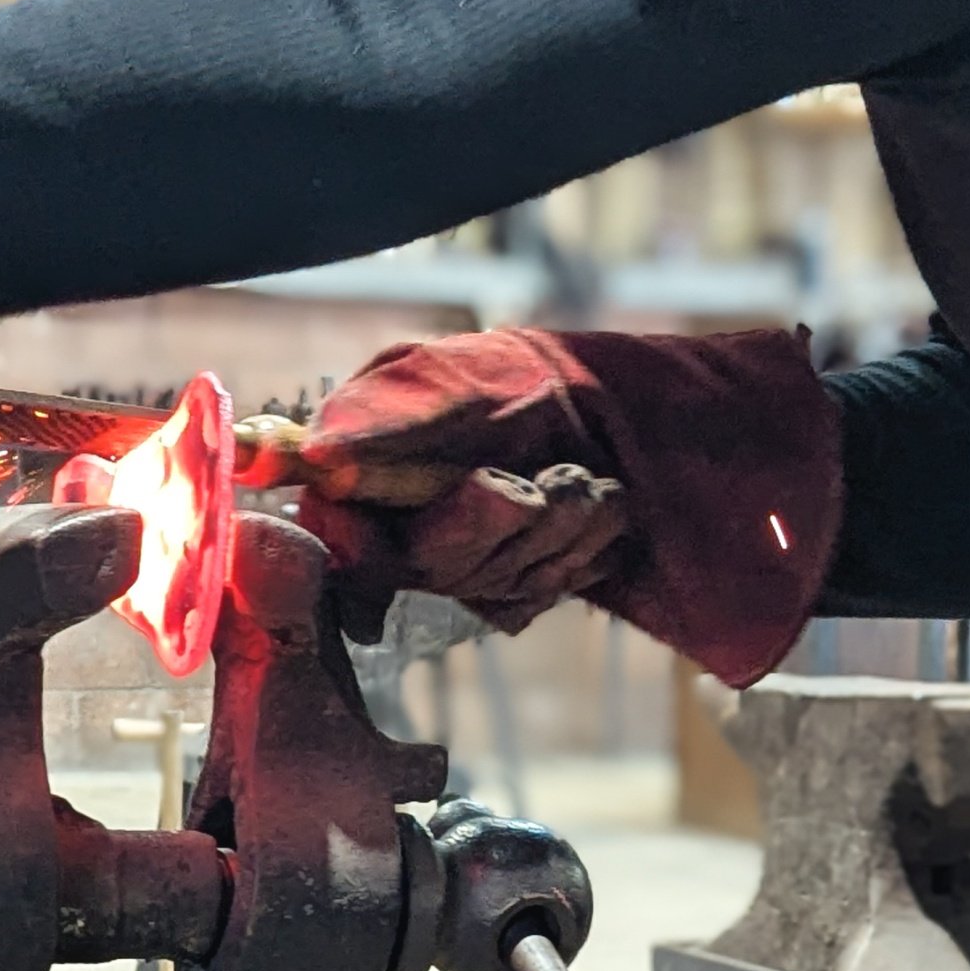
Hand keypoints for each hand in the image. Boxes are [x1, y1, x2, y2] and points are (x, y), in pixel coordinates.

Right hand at [295, 325, 842, 687]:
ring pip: (490, 581)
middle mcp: (409, 519)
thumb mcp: (466, 377)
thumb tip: (318, 457)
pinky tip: (606, 514)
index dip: (360, 535)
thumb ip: (394, 419)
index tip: (396, 510)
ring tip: (595, 485)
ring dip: (556, 529)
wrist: (651, 412)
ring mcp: (468, 561)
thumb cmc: (541, 379)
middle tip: (540, 484)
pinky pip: (538, 593)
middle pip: (425, 563)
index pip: (336, 527)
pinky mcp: (522, 586)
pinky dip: (582, 550)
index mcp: (376, 466)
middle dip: (492, 524)